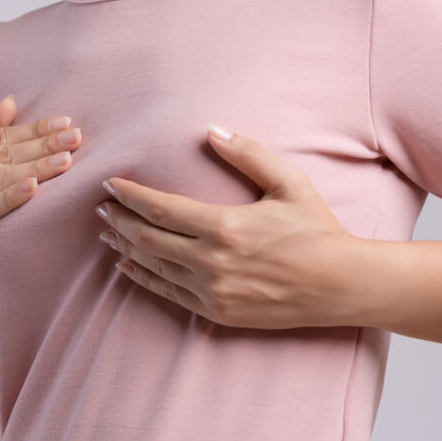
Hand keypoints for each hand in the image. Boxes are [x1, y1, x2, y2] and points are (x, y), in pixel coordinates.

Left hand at [94, 123, 367, 329]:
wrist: (341, 285)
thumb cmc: (317, 230)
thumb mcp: (288, 183)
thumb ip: (247, 154)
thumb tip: (211, 129)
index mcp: (223, 227)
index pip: (159, 207)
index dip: (129, 195)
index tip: (110, 184)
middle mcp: (211, 262)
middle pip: (146, 238)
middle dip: (118, 220)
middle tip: (100, 207)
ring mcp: (212, 291)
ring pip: (153, 266)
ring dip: (125, 247)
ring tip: (108, 232)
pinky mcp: (217, 312)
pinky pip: (167, 293)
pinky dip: (142, 278)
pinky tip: (127, 266)